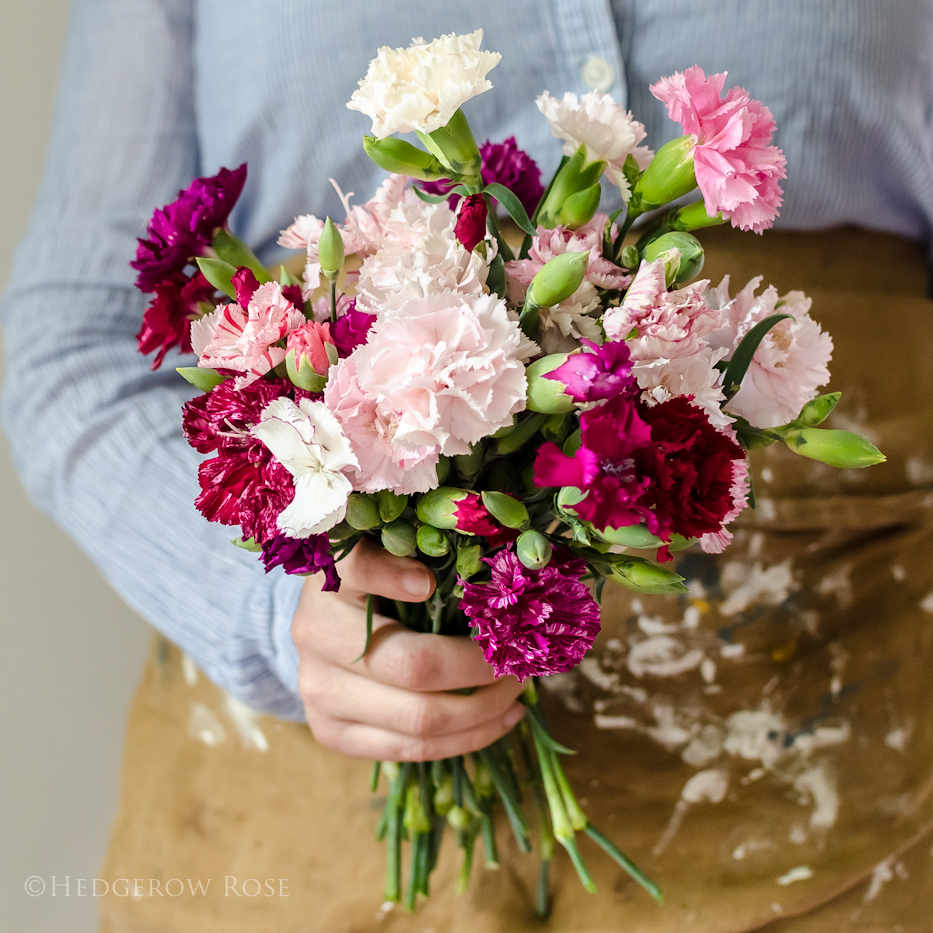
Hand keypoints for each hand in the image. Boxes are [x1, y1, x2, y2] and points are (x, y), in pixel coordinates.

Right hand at [291, 538, 525, 760]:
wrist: (325, 629)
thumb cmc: (375, 583)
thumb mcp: (388, 553)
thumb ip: (407, 553)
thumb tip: (431, 583)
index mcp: (330, 581)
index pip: (357, 570)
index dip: (394, 577)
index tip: (430, 583)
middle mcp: (314, 639)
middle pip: (414, 666)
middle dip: (481, 667)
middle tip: (518, 655)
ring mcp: (319, 693)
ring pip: (419, 721)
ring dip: (485, 709)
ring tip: (516, 689)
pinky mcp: (332, 732)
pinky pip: (412, 749)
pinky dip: (467, 738)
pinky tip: (501, 717)